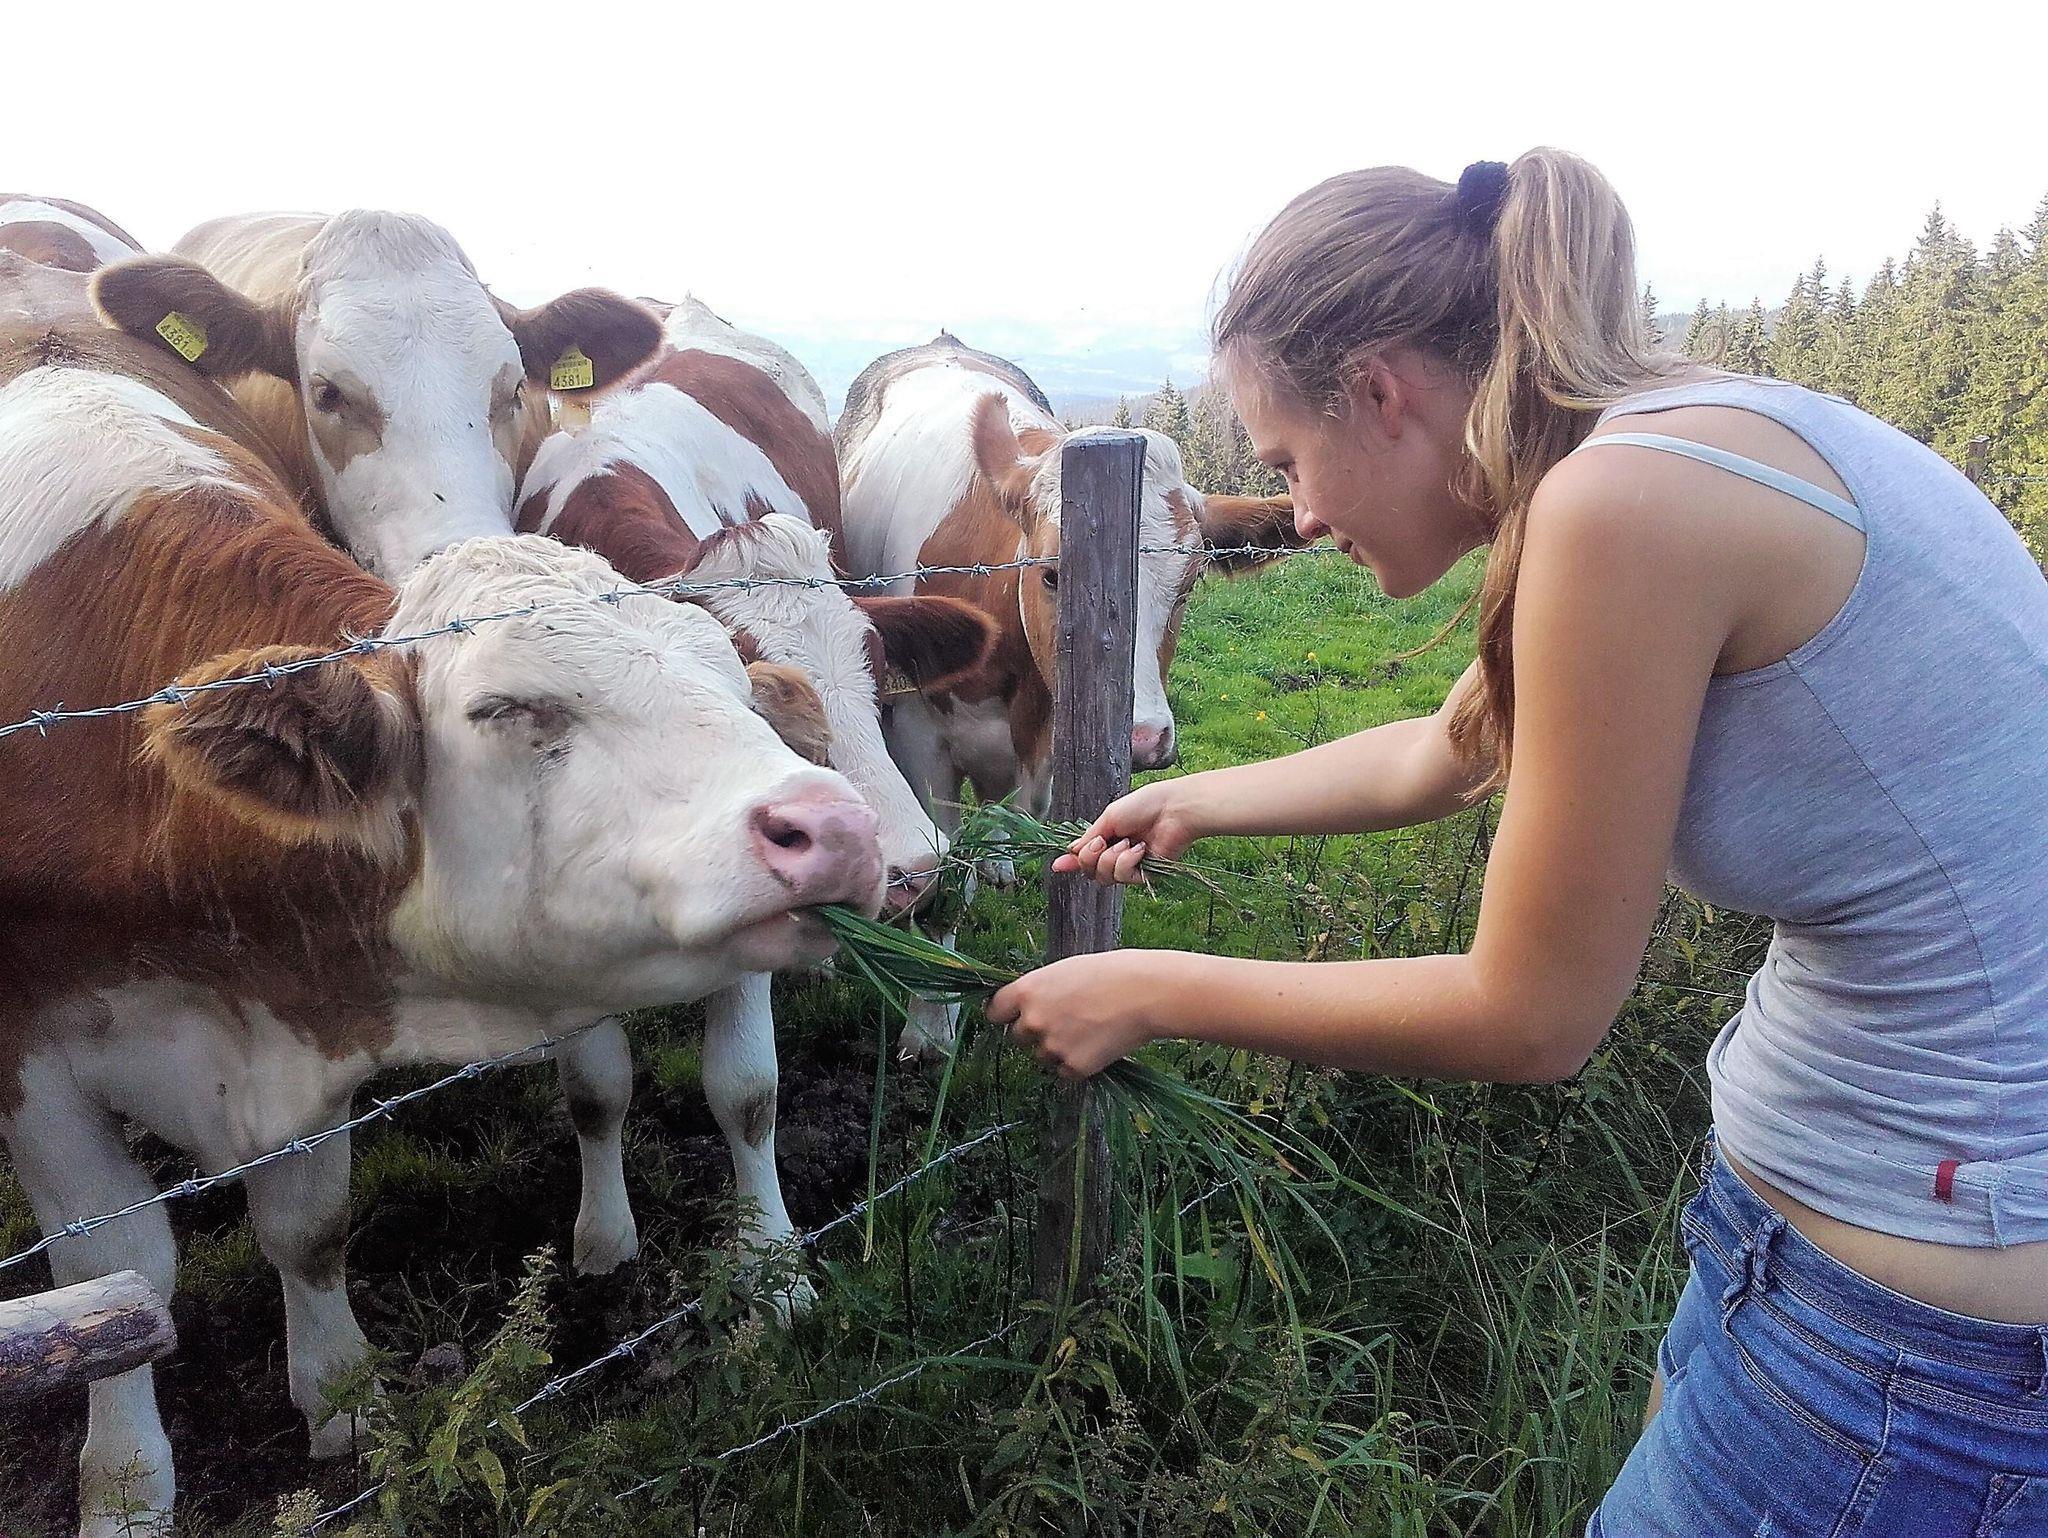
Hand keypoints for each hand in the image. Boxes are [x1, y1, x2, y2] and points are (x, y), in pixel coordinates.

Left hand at [986, 951, 1170, 1078]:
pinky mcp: (1073, 1067)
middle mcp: (1032, 1021)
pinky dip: (1076, 1064)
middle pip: (1016, 1038)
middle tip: (1063, 1022)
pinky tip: (1097, 1044)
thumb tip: (1027, 1008)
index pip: (994, 1012)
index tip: (1014, 1017)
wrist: (1145, 993)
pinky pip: (1064, 1072)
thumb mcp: (1064, 971)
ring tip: (1087, 1030)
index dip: (1005, 1015)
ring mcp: (1052, 1046)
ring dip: (1056, 1049)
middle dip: (1034, 1033)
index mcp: (1027, 991)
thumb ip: (1039, 991)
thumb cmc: (1109, 974)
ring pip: (1041, 1057)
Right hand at [1052, 777, 1207, 885]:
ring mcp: (1130, 866)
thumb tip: (1069, 852)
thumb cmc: (1144, 806)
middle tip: (1101, 842)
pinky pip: (1123, 877)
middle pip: (1089, 871)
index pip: (1084, 856)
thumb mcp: (1108, 818)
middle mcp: (1116, 854)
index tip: (1057, 866)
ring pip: (1104, 877)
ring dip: (1111, 858)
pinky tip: (1139, 849)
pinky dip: (1127, 862)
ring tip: (1127, 842)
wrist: (1173, 810)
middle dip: (1090, 858)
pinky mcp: (1145, 875)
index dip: (1071, 862)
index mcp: (1107, 837)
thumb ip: (1087, 838)